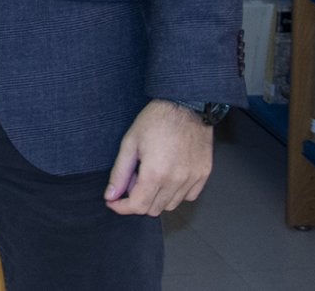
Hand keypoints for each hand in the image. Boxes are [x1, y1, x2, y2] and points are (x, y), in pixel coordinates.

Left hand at [103, 99, 213, 215]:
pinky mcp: (203, 175)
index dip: (121, 207)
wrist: (186, 106)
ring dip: (156, 198)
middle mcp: (176, 181)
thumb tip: (111, 195)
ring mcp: (192, 179)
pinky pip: (188, 196)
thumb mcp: (130, 143)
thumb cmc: (156, 120)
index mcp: (155, 173)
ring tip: (150, 175)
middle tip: (131, 181)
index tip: (113, 202)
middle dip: (137, 201)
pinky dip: (175, 193)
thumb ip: (120, 173)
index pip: (137, 206)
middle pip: (154, 209)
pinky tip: (167, 177)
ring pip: (170, 205)